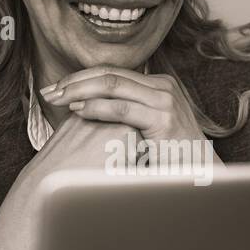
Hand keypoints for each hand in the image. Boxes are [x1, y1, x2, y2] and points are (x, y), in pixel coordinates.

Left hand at [41, 66, 206, 144]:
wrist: (200, 176)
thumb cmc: (169, 159)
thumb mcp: (146, 129)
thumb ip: (126, 113)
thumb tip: (87, 109)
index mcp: (158, 85)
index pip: (112, 73)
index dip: (81, 78)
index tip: (57, 88)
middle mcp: (163, 86)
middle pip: (109, 74)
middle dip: (74, 81)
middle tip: (49, 91)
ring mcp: (165, 100)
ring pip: (112, 85)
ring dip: (79, 90)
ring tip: (57, 99)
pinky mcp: (164, 118)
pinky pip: (122, 108)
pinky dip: (96, 107)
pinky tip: (78, 109)